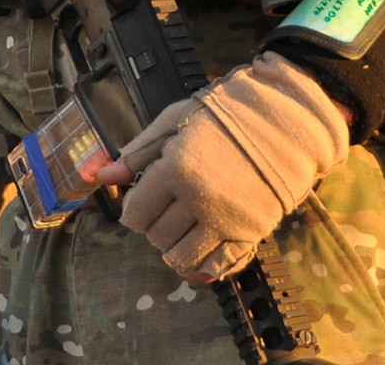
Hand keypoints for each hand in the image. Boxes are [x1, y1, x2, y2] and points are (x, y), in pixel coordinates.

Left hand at [104, 53, 346, 282]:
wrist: (281, 124)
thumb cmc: (222, 117)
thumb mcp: (173, 122)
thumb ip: (137, 153)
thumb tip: (102, 176)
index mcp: (176, 169)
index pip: (136, 214)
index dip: (134, 209)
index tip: (142, 200)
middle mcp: (200, 199)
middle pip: (158, 237)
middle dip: (154, 227)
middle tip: (164, 210)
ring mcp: (227, 219)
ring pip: (184, 257)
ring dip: (175, 248)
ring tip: (180, 229)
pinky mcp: (251, 232)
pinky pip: (220, 265)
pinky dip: (204, 267)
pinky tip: (198, 258)